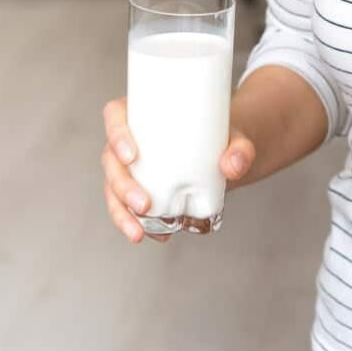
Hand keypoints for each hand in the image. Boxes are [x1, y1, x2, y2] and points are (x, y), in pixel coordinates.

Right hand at [101, 97, 254, 243]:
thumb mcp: (234, 138)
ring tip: (139, 232)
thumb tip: (233, 165)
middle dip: (122, 186)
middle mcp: (130, 141)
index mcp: (142, 115)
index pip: (116, 116)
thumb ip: (240, 150)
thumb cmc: (220, 137)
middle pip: (111, 160)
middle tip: (144, 204)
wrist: (223, 155)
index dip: (117, 134)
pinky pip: (127, 208)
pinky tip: (157, 235)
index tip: (132, 155)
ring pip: (113, 189)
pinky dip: (137, 224)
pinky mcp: (138, 190)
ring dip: (121, 213)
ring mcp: (131, 168)